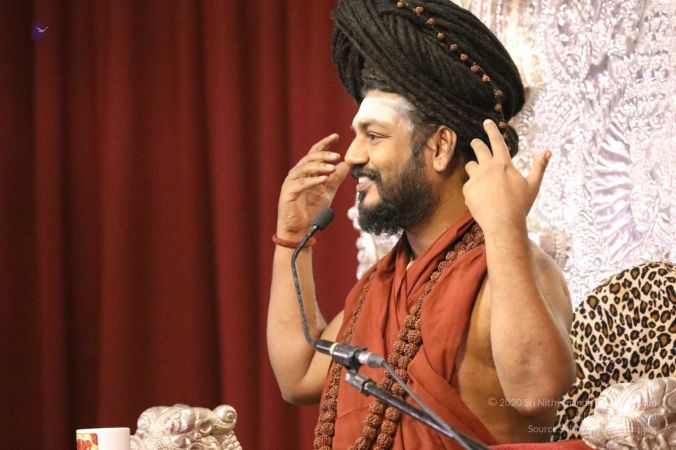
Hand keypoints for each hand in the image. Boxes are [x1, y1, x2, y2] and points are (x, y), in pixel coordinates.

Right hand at [277, 134, 349, 239]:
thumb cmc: (310, 210)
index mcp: (304, 172)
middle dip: (323, 155)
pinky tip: (324, 179)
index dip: (324, 144)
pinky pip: (301, 184)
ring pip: (305, 169)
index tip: (336, 136)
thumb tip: (346, 165)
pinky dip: (313, 181)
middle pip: (309, 159)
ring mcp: (290, 183)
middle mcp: (296, 174)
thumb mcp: (327, 191)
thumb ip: (335, 178)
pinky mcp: (288, 194)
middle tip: (337, 155)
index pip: (314, 153)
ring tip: (332, 167)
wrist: (299, 229)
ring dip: (319, 167)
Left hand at [462, 120, 549, 234]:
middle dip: (476, 143)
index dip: (491, 130)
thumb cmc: (520, 205)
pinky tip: (481, 199)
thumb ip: (539, 167)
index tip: (486, 122)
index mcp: (504, 164)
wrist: (503, 224)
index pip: (496, 141)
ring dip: (474, 167)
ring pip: (470, 166)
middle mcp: (488, 167)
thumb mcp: (533, 185)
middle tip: (475, 142)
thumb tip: (548, 152)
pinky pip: (468, 185)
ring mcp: (476, 178)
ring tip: (481, 177)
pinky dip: (473, 189)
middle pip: (478, 148)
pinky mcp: (467, 189)